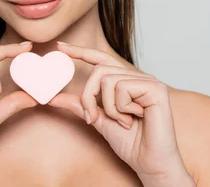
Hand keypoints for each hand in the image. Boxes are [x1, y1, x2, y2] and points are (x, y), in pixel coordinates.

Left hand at [48, 42, 193, 185]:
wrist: (149, 163)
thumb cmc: (130, 143)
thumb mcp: (98, 120)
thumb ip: (81, 105)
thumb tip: (54, 97)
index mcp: (126, 81)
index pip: (101, 59)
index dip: (80, 51)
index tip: (60, 47)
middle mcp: (138, 77)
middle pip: (100, 69)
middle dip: (89, 95)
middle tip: (92, 116)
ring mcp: (148, 81)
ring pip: (108, 79)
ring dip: (108, 107)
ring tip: (123, 121)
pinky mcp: (155, 88)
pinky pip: (122, 88)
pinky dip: (121, 108)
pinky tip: (134, 119)